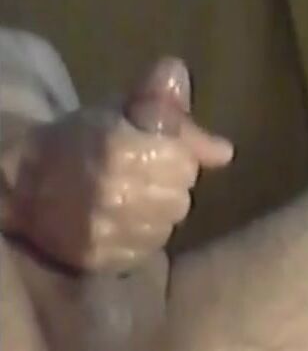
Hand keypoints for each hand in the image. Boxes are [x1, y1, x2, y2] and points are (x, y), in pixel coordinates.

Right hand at [4, 58, 232, 271]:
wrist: (21, 182)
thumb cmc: (81, 137)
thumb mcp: (125, 109)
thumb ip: (174, 114)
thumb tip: (225, 152)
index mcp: (122, 148)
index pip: (186, 162)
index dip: (177, 154)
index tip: (155, 149)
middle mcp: (115, 193)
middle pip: (181, 197)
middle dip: (169, 183)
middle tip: (141, 173)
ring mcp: (105, 231)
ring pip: (167, 224)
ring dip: (158, 210)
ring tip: (130, 196)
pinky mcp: (100, 258)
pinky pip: (146, 249)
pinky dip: (141, 235)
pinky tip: (122, 219)